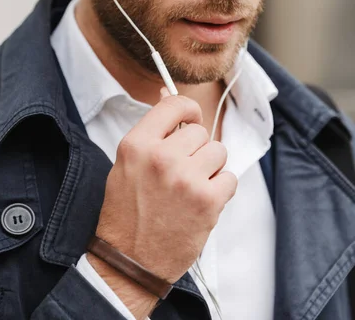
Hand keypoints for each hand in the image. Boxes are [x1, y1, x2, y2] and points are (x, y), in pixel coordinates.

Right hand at [94, 89, 236, 283]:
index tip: (191, 119)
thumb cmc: (127, 212)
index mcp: (137, 144)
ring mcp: (186, 179)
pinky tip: (201, 202)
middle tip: (182, 171)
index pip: (174, 104)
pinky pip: (230, 178)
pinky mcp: (208, 201)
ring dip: (210, 168)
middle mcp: (162, 157)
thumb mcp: (128, 163)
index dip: (188, 109)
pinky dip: (221, 190)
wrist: (130, 261)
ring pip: (218, 152)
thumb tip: (169, 95)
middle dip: (196, 149)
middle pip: (200, 131)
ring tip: (191, 188)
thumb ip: (152, 131)